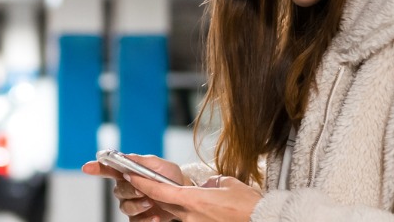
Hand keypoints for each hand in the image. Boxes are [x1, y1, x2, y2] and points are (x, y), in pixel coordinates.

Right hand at [82, 154, 186, 221]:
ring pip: (125, 207)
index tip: (87, 167)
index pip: (108, 170)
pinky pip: (135, 221)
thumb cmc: (169, 177)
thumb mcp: (159, 165)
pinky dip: (146, 219)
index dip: (96, 168)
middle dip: (130, 190)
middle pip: (118, 191)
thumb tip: (126, 157)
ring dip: (138, 205)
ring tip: (151, 202)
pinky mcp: (138, 218)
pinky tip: (155, 215)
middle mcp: (125, 189)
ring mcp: (131, 204)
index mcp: (127, 173)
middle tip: (143, 190)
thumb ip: (141, 161)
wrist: (183, 195)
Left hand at [123, 174, 261, 221]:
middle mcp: (190, 215)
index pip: (159, 192)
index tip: (131, 175)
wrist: (262, 219)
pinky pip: (189, 220)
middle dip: (155, 194)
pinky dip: (188, 212)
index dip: (143, 184)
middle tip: (148, 182)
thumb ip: (210, 183)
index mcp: (193, 200)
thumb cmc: (248, 204)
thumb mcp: (226, 183)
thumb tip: (206, 185)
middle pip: (164, 204)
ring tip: (178, 194)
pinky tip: (199, 207)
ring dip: (174, 204)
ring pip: (176, 213)